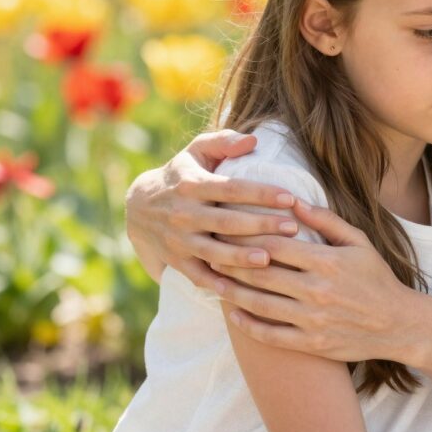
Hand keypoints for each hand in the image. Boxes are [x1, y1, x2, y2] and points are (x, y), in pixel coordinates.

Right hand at [124, 129, 302, 290]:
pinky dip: (216, 284)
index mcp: (192, 185)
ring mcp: (178, 240)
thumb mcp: (196, 151)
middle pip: (227, 221)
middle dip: (261, 225)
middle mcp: (184, 214)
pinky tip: (240, 290)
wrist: (138, 207)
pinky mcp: (176, 261)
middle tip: (293, 228)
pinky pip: (197, 276)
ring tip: (270, 259)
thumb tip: (253, 141)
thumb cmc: (181, 174)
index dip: (261, 193)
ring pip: (213, 251)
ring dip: (241, 257)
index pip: (231, 188)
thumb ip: (224, 142)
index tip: (290, 197)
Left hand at [212, 200, 422, 363]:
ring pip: (259, 304)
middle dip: (230, 262)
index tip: (226, 228)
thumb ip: (326, 220)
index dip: (246, 236)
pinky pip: (270, 334)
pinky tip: (234, 313)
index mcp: (327, 262)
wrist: (397, 324)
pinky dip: (247, 324)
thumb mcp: (359, 242)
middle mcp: (316, 290)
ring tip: (212, 280)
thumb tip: (293, 202)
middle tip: (208, 250)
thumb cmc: (376, 278)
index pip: (275, 245)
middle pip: (260, 273)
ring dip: (231, 291)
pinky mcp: (310, 343)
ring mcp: (312, 319)